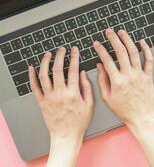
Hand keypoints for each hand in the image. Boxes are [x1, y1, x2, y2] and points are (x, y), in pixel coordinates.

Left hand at [29, 47, 93, 166]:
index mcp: (73, 94)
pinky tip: (32, 68)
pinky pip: (34, 87)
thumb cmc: (79, 122)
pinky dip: (32, 76)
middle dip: (60, 56)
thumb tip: (83, 74)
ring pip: (44, 75)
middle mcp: (60, 94)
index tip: (74, 50)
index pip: (73, 70)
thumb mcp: (89, 105)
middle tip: (62, 49)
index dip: (74, 58)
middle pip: (57, 70)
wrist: (65, 136)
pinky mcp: (41, 102)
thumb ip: (87, 88)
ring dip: (45, 62)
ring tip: (48, 54)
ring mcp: (49, 98)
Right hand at [93, 29, 153, 126]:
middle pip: (121, 52)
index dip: (100, 49)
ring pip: (134, 52)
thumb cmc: (124, 110)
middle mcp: (129, 76)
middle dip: (113, 39)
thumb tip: (100, 66)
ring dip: (127, 40)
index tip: (97, 43)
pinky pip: (149, 60)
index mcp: (117, 81)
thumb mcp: (107, 98)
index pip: (107, 60)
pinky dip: (146, 50)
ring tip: (122, 33)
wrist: (141, 117)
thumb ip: (103, 81)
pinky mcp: (148, 76)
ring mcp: (140, 75)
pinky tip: (142, 42)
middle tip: (109, 32)